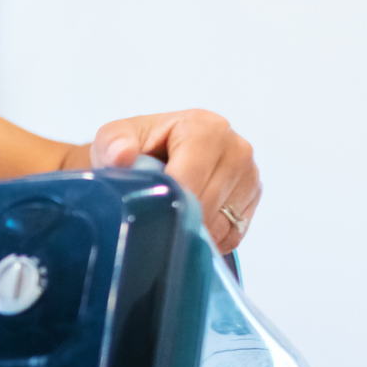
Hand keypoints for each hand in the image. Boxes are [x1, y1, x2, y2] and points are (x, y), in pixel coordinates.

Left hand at [86, 110, 260, 254]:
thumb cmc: (135, 148)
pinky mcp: (252, 198)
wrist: (150, 157)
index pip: (191, 180)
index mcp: (206, 127)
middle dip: (178, 220)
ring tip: (171, 217)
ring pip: (221, 224)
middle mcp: (236, 148)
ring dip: (193, 231)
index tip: (150, 214)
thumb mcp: (114, 139)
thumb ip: (113, 144)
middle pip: (208, 205)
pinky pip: (232, 234)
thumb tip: (122, 154)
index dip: (169, 204)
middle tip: (155, 220)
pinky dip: (209, 238)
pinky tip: (189, 221)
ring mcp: (249, 175)